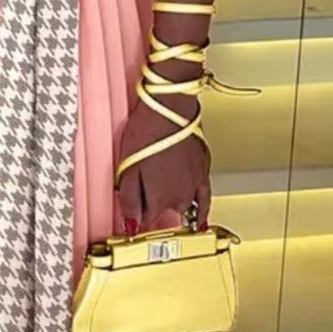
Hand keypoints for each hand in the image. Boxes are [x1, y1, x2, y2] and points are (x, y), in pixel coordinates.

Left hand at [117, 87, 210, 231]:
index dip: (135, 214)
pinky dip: (202, 212)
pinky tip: (201, 220)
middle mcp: (181, 196)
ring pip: (182, 206)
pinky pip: (205, 200)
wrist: (170, 108)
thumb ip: (129, 200)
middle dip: (152, 204)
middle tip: (141, 186)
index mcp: (160, 198)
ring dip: (171, 203)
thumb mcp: (127, 167)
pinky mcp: (203, 172)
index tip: (131, 209)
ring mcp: (195, 185)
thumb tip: (130, 224)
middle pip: (163, 213)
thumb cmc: (147, 130)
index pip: (145, 221)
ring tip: (161, 191)